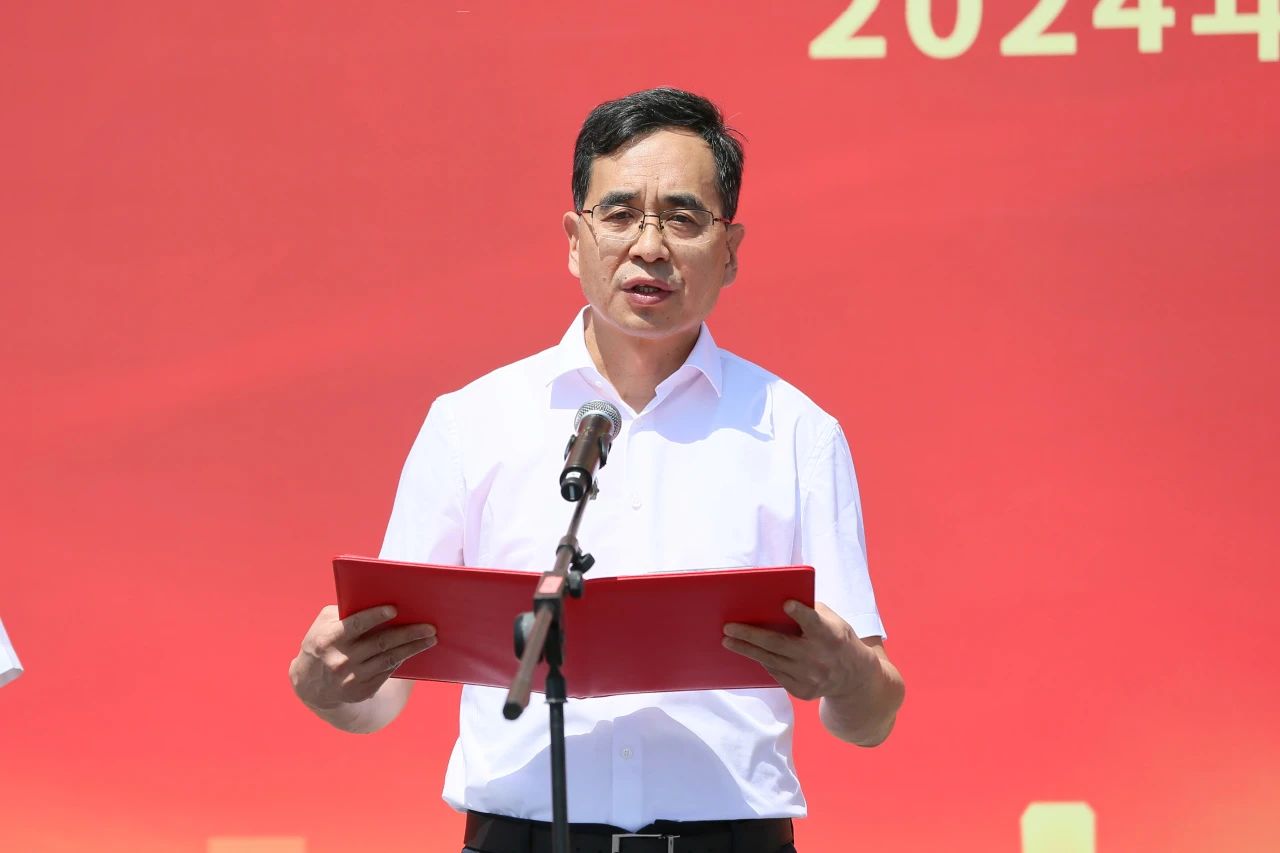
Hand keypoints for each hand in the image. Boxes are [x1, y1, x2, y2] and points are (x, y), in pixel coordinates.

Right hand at [288, 604, 435, 709]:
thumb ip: (345, 612)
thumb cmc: (322, 642)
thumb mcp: (323, 624)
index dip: (374, 616)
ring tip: (430, 638)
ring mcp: (352, 678)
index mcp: (329, 639)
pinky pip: (387, 672)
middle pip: (380, 643)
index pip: (355, 626)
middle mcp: (341, 660)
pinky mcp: (362, 690)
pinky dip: (401, 660)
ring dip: (412, 648)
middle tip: (429, 627)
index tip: (395, 609)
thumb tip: (378, 601)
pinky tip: (414, 650)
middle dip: (408, 634)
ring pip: (389, 660)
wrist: (311, 684)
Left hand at [722, 600, 879, 700]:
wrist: (853, 677)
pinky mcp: (802, 691)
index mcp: (830, 636)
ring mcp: (810, 678)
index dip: (801, 613)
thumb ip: (811, 611)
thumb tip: (777, 603)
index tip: (786, 603)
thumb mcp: (833, 621)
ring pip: (771, 661)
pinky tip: (751, 654)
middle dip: (750, 635)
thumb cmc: (837, 639)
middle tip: (728, 627)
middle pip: (778, 644)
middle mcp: (819, 658)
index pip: (814, 623)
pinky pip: (776, 674)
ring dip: (747, 650)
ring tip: (728, 641)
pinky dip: (763, 662)